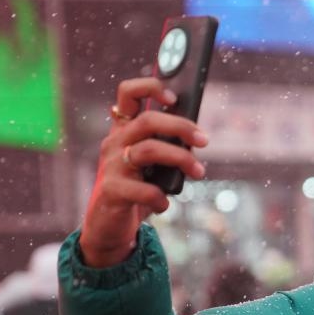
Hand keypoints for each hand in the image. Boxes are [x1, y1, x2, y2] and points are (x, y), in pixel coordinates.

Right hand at [78, 77, 208, 267]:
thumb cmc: (136, 191)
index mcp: (124, 131)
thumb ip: (167, 148)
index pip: (128, 94)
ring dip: (181, 159)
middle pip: (148, 121)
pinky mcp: (112, 191)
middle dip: (182, 127)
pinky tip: (165, 204)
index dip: (150, 88)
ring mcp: (111, 166)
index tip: (174, 99)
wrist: (109, 226)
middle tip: (204, 141)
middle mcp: (115, 143)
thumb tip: (197, 139)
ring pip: (149, 150)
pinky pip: (144, 189)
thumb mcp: (152, 166)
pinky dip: (161, 197)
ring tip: (199, 172)